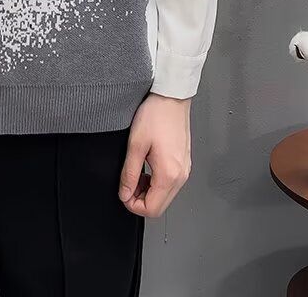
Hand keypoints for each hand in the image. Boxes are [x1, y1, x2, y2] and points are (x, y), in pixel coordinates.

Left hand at [118, 93, 191, 217]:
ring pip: (165, 195)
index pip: (152, 209)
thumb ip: (130, 173)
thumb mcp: (135, 145)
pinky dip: (156, 181)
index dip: (133, 205)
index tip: (123, 192)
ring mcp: (184, 169)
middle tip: (127, 183)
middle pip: (160, 206)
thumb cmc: (155, 115)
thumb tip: (125, 193)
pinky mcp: (184, 162)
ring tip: (136, 172)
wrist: (171, 97)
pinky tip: (147, 166)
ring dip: (148, 190)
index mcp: (169, 174)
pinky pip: (170, 183)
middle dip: (140, 199)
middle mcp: (181, 176)